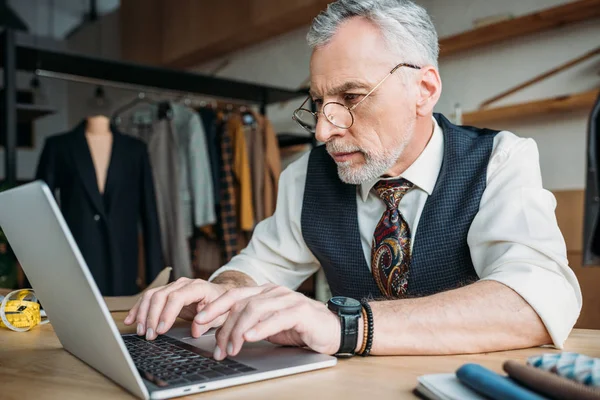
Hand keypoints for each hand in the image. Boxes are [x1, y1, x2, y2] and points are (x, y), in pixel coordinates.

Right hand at [123, 277, 227, 339]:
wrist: (220, 294)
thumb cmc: (221, 304)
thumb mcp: (221, 314)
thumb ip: (209, 322)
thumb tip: (196, 330)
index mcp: (198, 287)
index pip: (178, 297)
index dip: (167, 313)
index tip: (161, 329)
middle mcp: (183, 284)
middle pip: (161, 296)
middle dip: (152, 317)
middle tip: (150, 335)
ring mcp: (173, 286)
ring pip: (152, 295)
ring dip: (143, 314)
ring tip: (141, 331)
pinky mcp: (166, 291)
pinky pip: (148, 298)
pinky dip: (138, 309)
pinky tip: (130, 320)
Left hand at [195, 284, 340, 359]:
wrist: (333, 330)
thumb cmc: (300, 329)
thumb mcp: (268, 326)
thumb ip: (248, 325)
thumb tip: (220, 335)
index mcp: (264, 292)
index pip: (233, 295)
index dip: (213, 308)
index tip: (196, 322)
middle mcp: (274, 292)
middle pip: (240, 303)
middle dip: (222, 324)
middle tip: (213, 346)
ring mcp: (287, 299)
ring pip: (254, 310)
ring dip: (237, 331)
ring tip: (230, 349)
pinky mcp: (300, 312)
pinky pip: (276, 318)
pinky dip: (260, 329)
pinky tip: (249, 338)